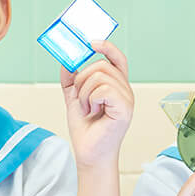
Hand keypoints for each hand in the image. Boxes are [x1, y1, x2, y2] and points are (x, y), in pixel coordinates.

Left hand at [59, 41, 133, 169]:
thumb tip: (67, 60)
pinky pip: (104, 90)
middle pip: (102, 65)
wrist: (89, 153)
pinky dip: (91, 99)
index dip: (107, 47)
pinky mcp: (125, 108)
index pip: (117, 58)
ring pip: (100, 76)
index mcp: (116, 85)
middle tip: (80, 98)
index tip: (91, 42)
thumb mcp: (74, 98)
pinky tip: (93, 112)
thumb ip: (71, 79)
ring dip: (84, 93)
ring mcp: (127, 98)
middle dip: (83, 79)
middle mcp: (125, 90)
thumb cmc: (86, 129)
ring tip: (87, 109)